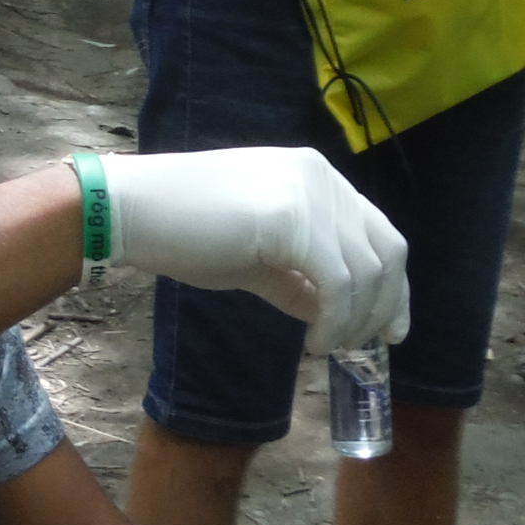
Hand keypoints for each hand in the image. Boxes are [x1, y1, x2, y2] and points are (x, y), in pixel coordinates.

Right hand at [100, 149, 407, 353]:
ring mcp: (308, 192)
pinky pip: (336, 281)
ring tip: (329, 347)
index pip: (379, 232)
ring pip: (367, 271)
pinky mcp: (290, 217)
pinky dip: (335, 320)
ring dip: (357, 320)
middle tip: (363, 348)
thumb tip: (332, 315)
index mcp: (316, 176)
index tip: (389, 332)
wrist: (130, 211)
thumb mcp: (255, 259)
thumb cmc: (184, 231)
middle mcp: (321, 176)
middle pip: (386, 250)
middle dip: (383, 307)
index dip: (393, 287)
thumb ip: (298, 280)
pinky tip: (315, 341)